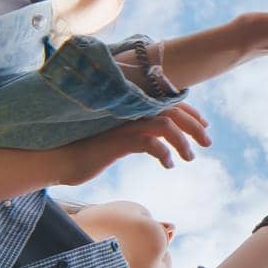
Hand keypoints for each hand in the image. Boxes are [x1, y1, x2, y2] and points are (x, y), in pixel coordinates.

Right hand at [55, 105, 211, 182]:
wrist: (59, 159)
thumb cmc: (87, 152)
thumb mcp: (118, 141)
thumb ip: (137, 135)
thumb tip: (158, 141)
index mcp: (131, 109)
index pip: (168, 102)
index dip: (190, 112)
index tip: (204, 125)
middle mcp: (130, 112)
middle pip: (173, 111)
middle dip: (195, 126)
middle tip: (207, 142)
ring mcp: (124, 125)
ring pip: (166, 125)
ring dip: (183, 143)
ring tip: (189, 158)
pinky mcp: (119, 141)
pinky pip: (151, 144)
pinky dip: (164, 154)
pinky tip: (167, 165)